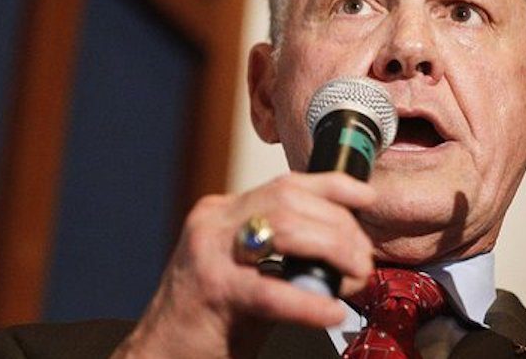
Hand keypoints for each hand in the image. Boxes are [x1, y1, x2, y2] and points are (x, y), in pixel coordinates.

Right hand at [111, 172, 375, 358]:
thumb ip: (281, 257)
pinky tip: (330, 313)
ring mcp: (209, 253)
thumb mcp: (246, 274)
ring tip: (353, 281)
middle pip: (291, 202)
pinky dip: (310, 302)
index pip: (285, 184)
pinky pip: (272, 290)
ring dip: (333, 253)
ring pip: (286, 231)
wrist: (160, 356)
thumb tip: (342, 252)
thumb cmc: (209, 324)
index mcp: (222, 215)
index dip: (332, 186)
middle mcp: (213, 224)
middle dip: (339, 228)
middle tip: (361, 262)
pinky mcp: (213, 291)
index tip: (365, 199)